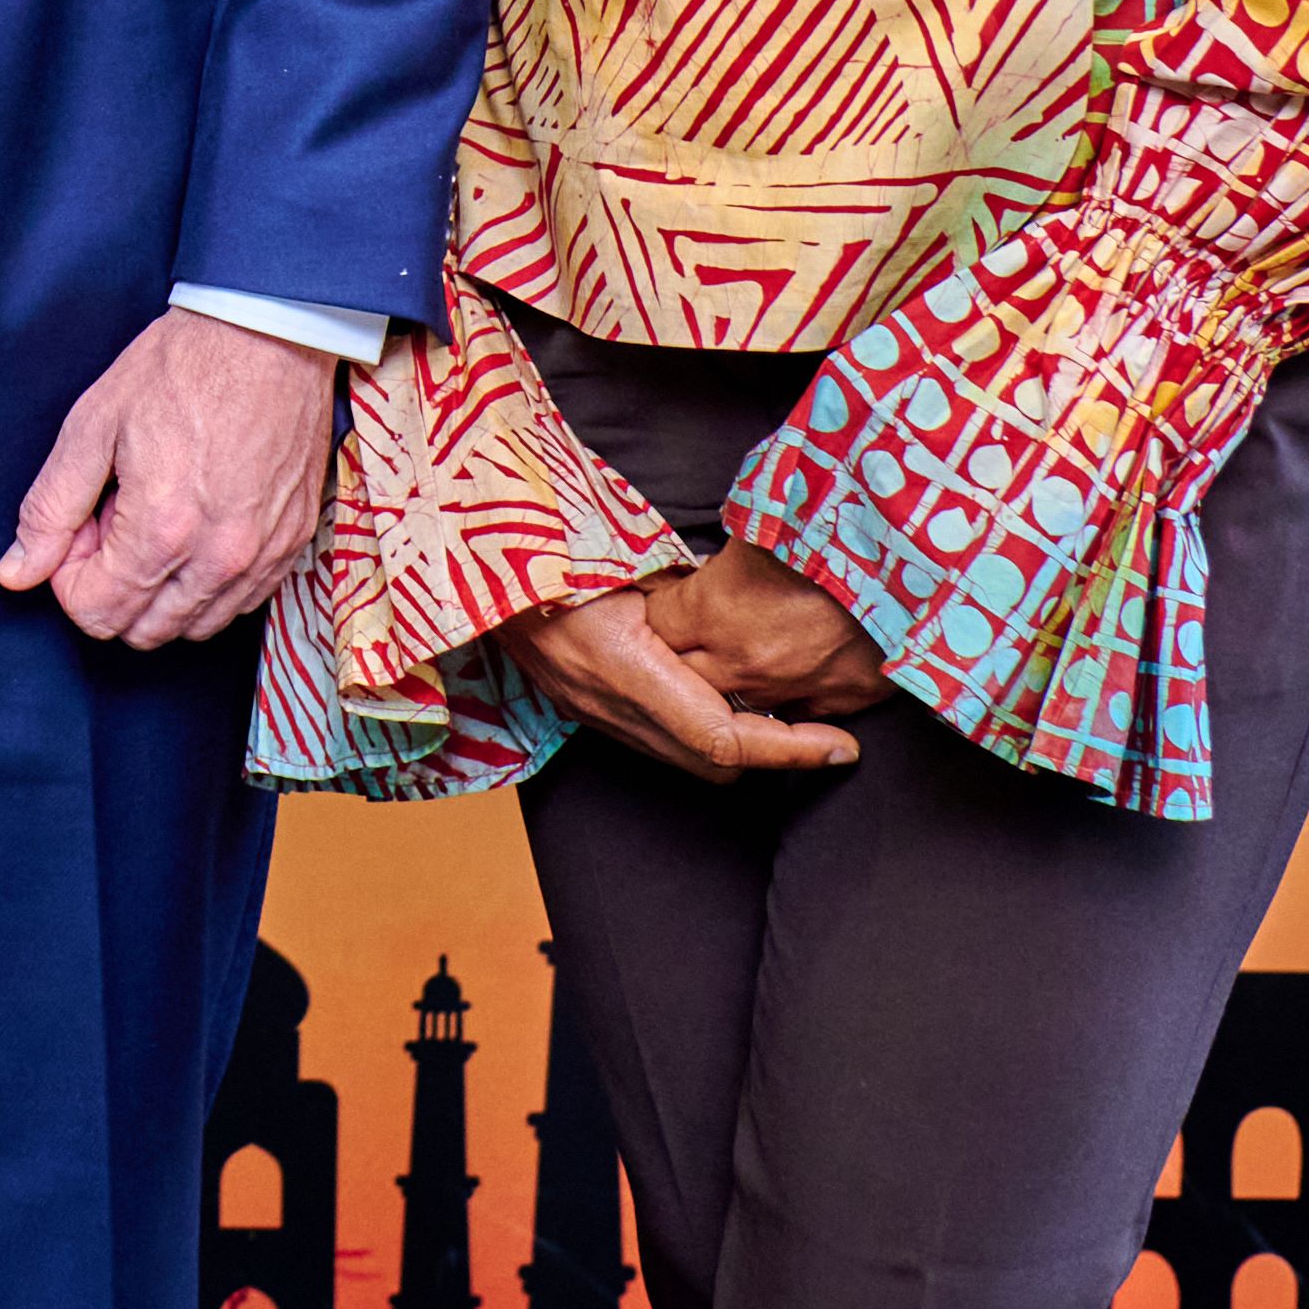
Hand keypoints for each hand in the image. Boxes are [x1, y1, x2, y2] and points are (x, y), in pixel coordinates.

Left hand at [0, 306, 337, 645]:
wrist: (268, 333)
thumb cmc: (180, 368)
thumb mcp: (93, 425)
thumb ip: (50, 508)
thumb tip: (17, 571)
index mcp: (162, 532)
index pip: (95, 613)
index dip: (69, 573)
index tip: (79, 523)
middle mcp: (219, 560)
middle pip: (142, 630)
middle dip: (111, 585)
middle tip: (112, 517)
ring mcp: (263, 557)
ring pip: (192, 625)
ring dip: (159, 589)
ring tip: (156, 517)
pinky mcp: (292, 545)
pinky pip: (239, 602)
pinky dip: (206, 583)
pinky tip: (195, 524)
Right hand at [504, 579, 865, 780]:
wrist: (467, 562)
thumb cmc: (547, 543)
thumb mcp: (625, 556)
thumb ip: (686, 595)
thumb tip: (743, 607)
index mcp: (625, 665)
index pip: (725, 738)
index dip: (791, 750)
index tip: (841, 748)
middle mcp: (609, 703)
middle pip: (713, 765)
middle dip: (772, 755)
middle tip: (819, 727)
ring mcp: (592, 712)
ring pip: (687, 760)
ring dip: (737, 746)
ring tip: (779, 714)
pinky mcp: (583, 709)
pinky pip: (659, 741)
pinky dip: (699, 731)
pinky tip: (718, 700)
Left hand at [644, 538, 894, 725]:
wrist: (913, 549)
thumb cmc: (830, 521)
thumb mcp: (758, 520)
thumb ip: (722, 551)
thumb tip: (705, 564)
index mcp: (712, 609)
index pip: (656, 626)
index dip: (659, 612)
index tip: (667, 601)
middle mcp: (744, 660)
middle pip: (686, 680)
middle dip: (680, 660)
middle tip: (691, 639)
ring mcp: (794, 687)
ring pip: (742, 707)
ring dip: (737, 684)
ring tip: (743, 658)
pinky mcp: (844, 698)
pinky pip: (803, 718)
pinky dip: (793, 700)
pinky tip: (793, 679)